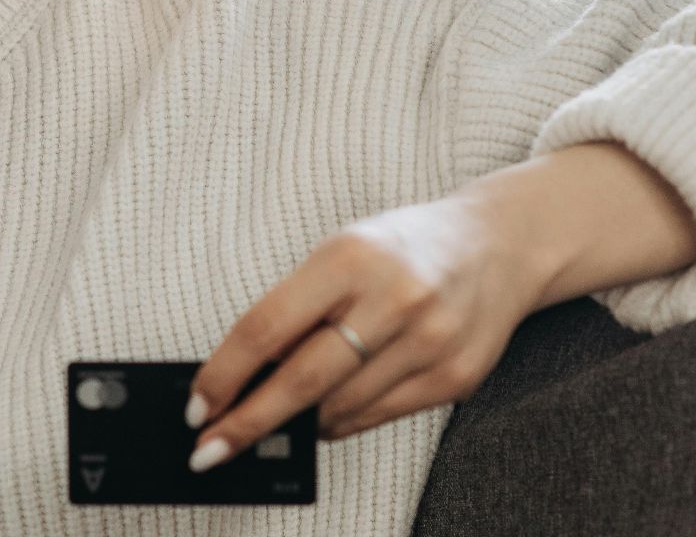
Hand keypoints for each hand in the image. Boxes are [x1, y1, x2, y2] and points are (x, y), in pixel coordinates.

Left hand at [183, 191, 550, 470]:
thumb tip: (241, 377)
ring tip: (272, 423)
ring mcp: (430, 342)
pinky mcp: (454, 378)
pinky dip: (339, 422)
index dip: (224, 374)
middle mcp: (394, 299)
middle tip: (209, 448)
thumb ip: (296, 308)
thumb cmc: (404, 248)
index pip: (267, 327)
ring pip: (338, 409)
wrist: (499, 246)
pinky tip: (323, 416)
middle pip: (301, 381)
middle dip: (247, 423)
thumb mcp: (343, 252)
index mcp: (351, 257)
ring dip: (296, 425)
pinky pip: (376, 417)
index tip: (196, 406)